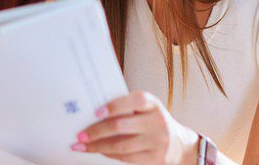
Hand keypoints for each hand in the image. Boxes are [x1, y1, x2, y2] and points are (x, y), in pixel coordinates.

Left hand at [74, 91, 199, 164]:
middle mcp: (157, 121)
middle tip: (80, 135)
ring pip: (121, 145)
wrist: (178, 144)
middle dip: (97, 131)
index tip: (96, 112)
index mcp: (153, 104)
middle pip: (121, 126)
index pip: (135, 101)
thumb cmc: (152, 122)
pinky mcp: (155, 158)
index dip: (115, 106)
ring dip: (98, 146)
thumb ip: (125, 109)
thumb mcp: (145, 110)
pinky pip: (126, 158)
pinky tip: (99, 151)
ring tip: (83, 146)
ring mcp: (158, 141)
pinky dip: (109, 154)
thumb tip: (92, 115)